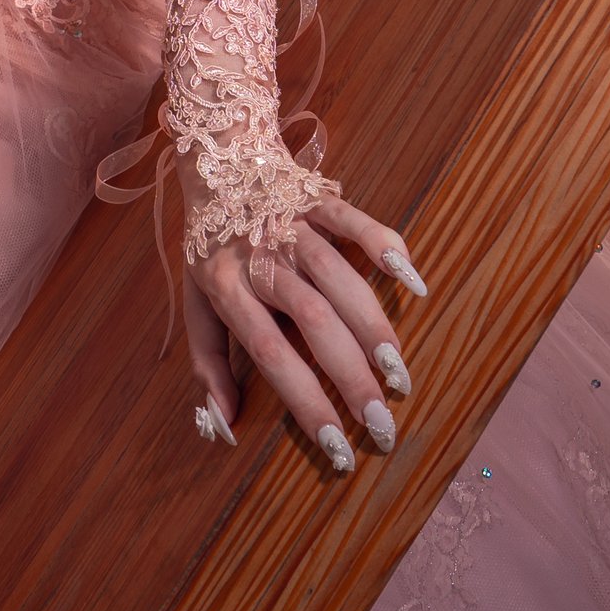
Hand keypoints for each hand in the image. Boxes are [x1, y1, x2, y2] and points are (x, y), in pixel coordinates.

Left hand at [183, 180, 419, 472]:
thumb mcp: (196, 305)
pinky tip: (413, 281)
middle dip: (350, 376)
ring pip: (336, 276)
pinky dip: (382, 245)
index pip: (271, 355)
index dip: (306, 401)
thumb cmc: (212, 249)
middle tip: (382, 423)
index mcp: (228, 289)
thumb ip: (208, 366)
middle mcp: (261, 258)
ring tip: (399, 372)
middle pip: (311, 320)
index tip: (338, 446)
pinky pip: (352, 220)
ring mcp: (291, 225)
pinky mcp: (318, 199)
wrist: (218, 164)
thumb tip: (224, 427)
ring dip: (372, 325)